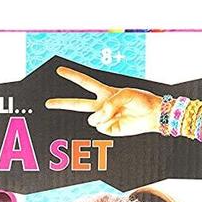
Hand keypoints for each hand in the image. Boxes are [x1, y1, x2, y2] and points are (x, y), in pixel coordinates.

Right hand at [45, 66, 161, 136]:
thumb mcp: (125, 94)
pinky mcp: (108, 130)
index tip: (60, 70)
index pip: (85, 82)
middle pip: (77, 104)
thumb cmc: (142, 101)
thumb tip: (97, 119)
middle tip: (47, 103)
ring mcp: (104, 119)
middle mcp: (102, 106)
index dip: (72, 76)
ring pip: (92, 119)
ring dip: (104, 116)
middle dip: (62, 103)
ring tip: (121, 113)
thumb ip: (108, 104)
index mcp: (105, 93)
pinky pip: (102, 127)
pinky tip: (121, 121)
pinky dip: (110, 124)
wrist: (154, 115)